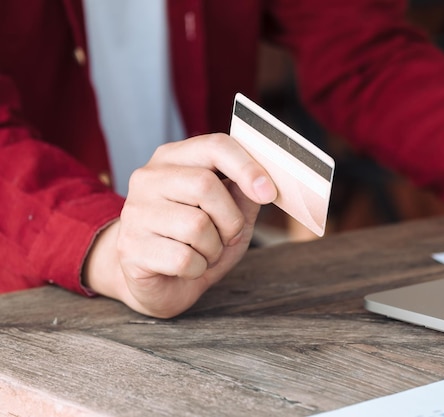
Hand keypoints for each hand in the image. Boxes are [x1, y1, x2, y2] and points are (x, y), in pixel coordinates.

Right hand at [83, 134, 276, 317]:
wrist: (160, 282)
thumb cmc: (198, 242)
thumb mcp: (230, 214)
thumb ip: (244, 194)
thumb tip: (263, 182)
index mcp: (174, 158)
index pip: (215, 146)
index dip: (247, 168)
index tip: (269, 193)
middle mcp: (149, 178)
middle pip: (206, 185)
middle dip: (231, 219)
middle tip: (228, 236)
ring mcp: (136, 211)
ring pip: (196, 226)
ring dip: (214, 248)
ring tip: (203, 252)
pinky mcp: (130, 247)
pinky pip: (183, 259)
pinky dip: (197, 269)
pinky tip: (186, 267)